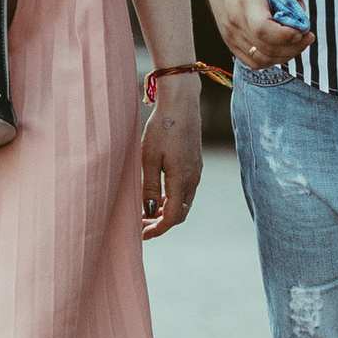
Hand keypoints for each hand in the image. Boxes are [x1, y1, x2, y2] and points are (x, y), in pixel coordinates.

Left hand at [139, 82, 203, 237]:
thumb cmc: (162, 127)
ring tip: (146, 212)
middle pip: (180, 214)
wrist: (181, 102)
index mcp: (182, 180)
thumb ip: (149, 187)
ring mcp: (196, 172)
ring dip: (166, 212)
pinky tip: (157, 195)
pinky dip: (172, 199)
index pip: (172, 217)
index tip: (141, 234)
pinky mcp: (195, 164)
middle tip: (141, 225)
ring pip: (183, 202)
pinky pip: (185, 191)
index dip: (157, 230)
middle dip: (161, 224)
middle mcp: (193, 179)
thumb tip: (149, 212)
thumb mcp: (148, 158)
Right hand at [207, 0, 311, 72]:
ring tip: (296, 42)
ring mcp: (230, 35)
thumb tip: (301, 14)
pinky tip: (281, 48)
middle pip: (265, 49)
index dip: (286, 35)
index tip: (302, 30)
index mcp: (245, 2)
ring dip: (283, 56)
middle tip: (307, 36)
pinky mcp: (230, 42)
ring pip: (261, 60)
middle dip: (293, 47)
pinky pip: (252, 62)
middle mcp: (235, 23)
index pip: (263, 29)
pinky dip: (270, 60)